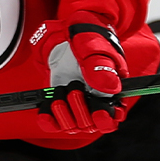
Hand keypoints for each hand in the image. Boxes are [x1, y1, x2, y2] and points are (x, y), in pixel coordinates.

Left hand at [30, 20, 129, 134]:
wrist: (67, 33)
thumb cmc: (87, 38)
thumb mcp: (94, 48)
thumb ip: (101, 67)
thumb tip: (110, 88)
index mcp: (112, 92)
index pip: (113, 118)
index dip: (105, 120)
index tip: (98, 112)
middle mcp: (95, 103)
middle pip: (90, 125)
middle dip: (79, 108)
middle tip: (74, 86)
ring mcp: (77, 105)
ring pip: (72, 126)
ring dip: (63, 112)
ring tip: (60, 91)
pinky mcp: (61, 104)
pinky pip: (54, 123)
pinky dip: (48, 119)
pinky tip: (46, 110)